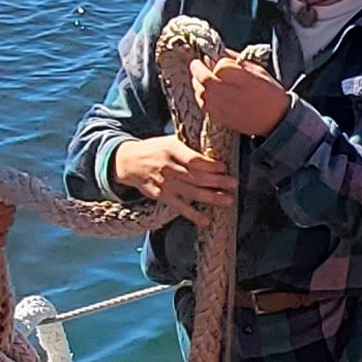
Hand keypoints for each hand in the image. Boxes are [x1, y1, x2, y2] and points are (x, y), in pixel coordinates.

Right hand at [116, 135, 236, 211]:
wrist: (128, 162)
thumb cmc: (155, 149)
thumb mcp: (169, 141)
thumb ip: (188, 148)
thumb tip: (214, 154)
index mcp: (171, 150)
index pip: (193, 159)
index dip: (209, 165)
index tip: (224, 167)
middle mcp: (168, 167)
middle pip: (196, 177)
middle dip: (217, 181)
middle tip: (233, 184)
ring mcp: (164, 183)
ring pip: (191, 192)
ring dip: (211, 197)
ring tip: (228, 200)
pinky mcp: (161, 196)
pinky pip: (180, 207)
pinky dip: (193, 215)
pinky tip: (206, 220)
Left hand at [194, 49, 291, 140]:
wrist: (275, 119)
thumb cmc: (269, 92)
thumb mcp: (258, 69)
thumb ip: (237, 60)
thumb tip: (219, 52)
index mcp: (244, 78)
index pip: (220, 65)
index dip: (214, 60)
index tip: (211, 57)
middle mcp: (232, 93)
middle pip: (205, 78)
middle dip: (197, 69)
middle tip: (196, 63)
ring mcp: (225, 107)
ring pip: (201, 92)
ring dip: (197, 83)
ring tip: (198, 77)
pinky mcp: (221, 118)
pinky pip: (204, 105)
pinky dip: (200, 96)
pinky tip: (203, 92)